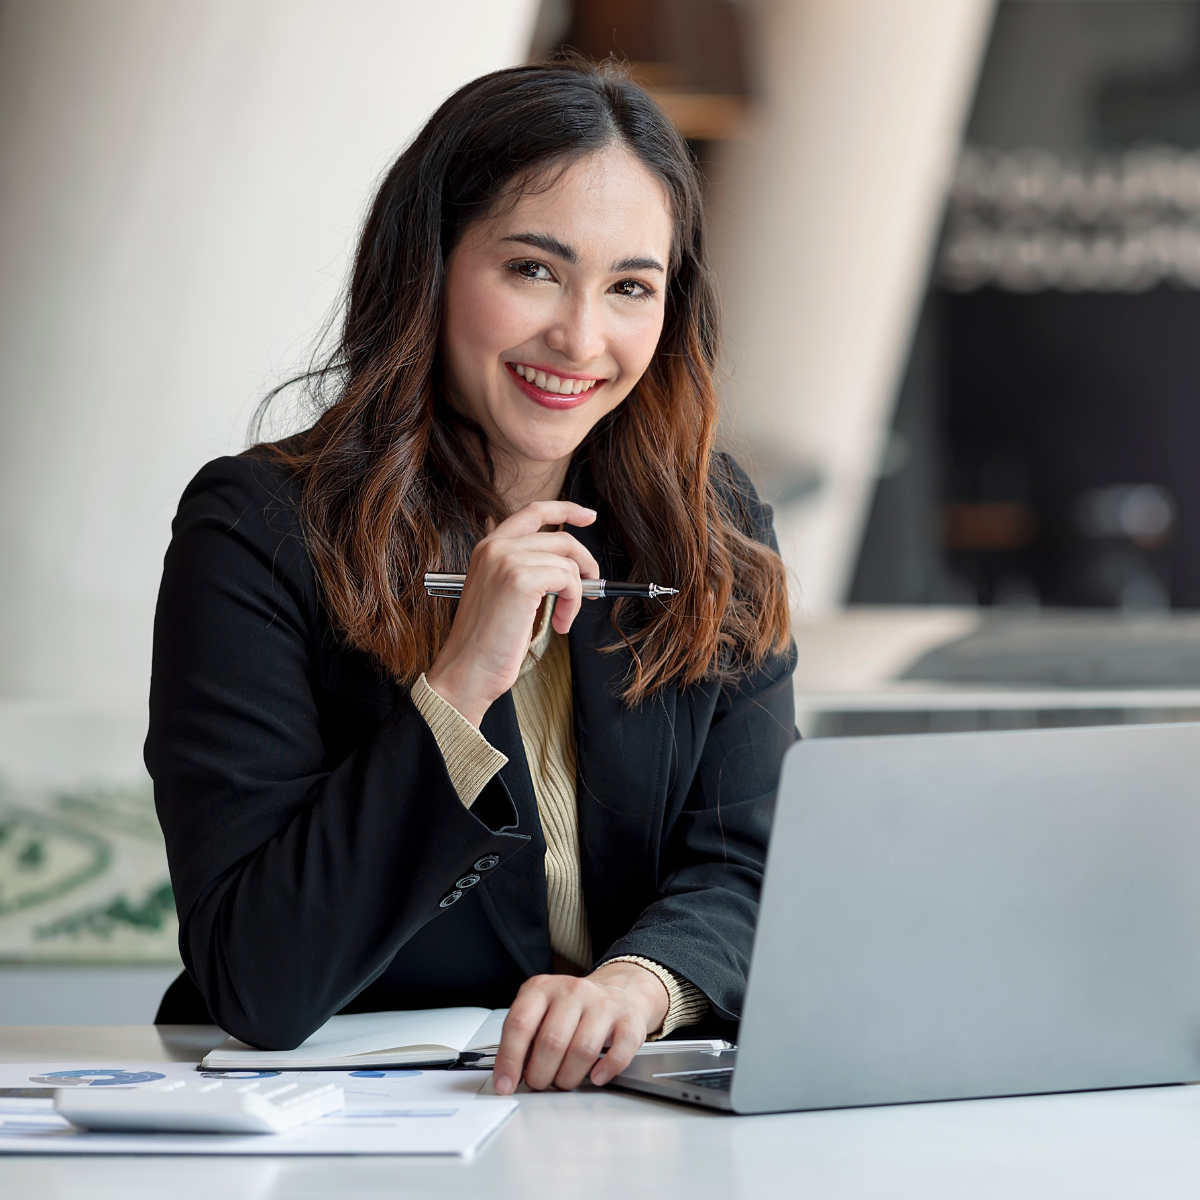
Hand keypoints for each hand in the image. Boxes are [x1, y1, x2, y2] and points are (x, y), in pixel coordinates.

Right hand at [425, 500, 598, 726]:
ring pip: (567, 563)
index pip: (533, 512)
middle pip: (560, 538)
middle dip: (584, 562)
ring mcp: (507, 560)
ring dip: (575, 595)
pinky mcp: (521, 579)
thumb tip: (570, 567)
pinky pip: (568, 580)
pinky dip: (572, 603)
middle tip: (592, 584)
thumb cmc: (486, 642)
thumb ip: (526, 570)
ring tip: (563, 618)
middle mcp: (496, 547)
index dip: (565, 509)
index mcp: (488, 547)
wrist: (467, 669)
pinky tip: (560, 623)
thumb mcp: (503, 594)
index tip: (588, 515)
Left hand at [492, 961, 669, 1093]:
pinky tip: (596, 1076)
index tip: (505, 1084)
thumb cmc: (572, 1009)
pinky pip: (618, 1053)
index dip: (509, 1059)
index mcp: (542, 988)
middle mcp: (572, 991)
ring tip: (564, 1080)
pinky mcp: (628, 1020)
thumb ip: (523, 1037)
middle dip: (541, 1074)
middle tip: (540, 1082)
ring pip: (582, 1050)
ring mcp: (602, 1004)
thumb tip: (506, 1075)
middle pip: (551, 1042)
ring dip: (569, 1078)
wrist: (618, 991)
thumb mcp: (540, 1011)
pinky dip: (605, 1070)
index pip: (519, 1023)